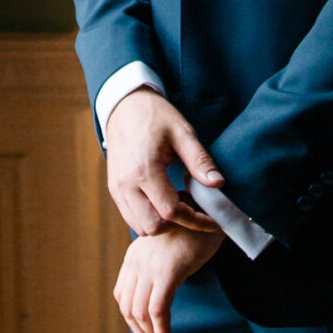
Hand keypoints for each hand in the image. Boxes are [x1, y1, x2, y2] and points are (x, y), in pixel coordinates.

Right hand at [105, 88, 224, 235]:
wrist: (125, 106)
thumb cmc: (155, 116)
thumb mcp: (183, 133)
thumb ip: (200, 161)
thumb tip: (218, 184)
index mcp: (144, 170)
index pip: (171, 212)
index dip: (195, 219)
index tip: (212, 218)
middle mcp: (126, 184)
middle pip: (154, 226)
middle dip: (178, 225)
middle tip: (195, 210)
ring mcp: (117, 189)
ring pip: (140, 226)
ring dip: (162, 224)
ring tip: (180, 205)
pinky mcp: (114, 189)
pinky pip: (131, 217)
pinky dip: (150, 218)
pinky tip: (164, 202)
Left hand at [115, 224, 221, 332]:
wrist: (213, 211)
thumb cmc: (197, 230)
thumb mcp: (170, 249)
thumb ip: (160, 266)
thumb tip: (160, 292)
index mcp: (135, 255)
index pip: (123, 294)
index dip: (131, 318)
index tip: (145, 332)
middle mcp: (137, 261)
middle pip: (127, 306)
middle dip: (139, 331)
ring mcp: (150, 266)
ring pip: (139, 312)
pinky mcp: (167, 272)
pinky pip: (157, 310)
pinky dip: (160, 330)